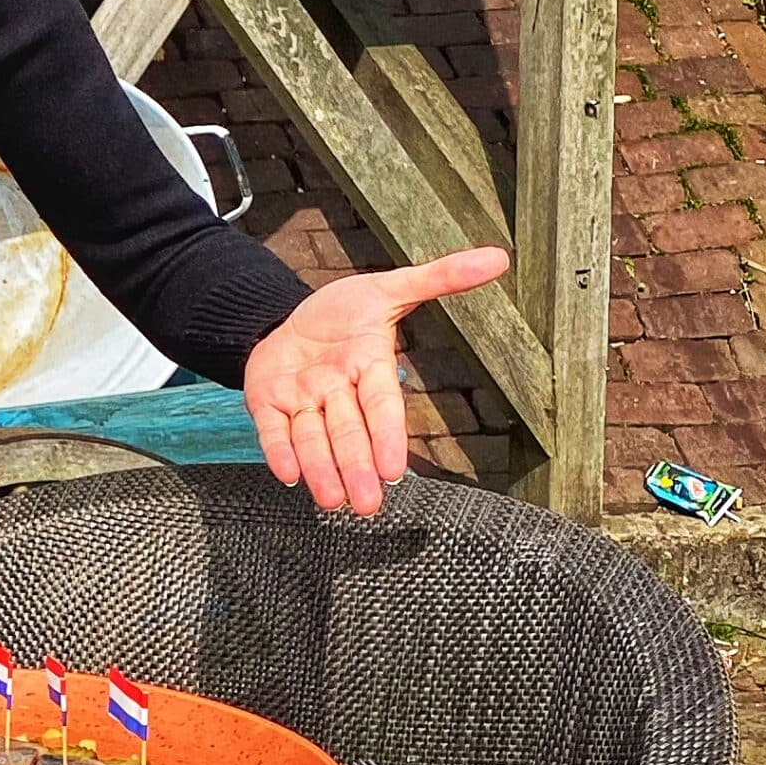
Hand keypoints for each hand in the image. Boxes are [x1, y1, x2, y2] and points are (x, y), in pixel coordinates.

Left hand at [243, 244, 511, 516]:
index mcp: (370, 366)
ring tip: (331, 501)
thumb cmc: (343, 311)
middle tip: (367, 506)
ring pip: (313, 438)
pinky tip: (288, 475)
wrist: (286, 315)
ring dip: (321, 469)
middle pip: (349, 432)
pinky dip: (279, 451)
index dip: (388, 436)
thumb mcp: (387, 287)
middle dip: (357, 467)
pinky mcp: (268, 403)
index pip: (383, 405)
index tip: (396, 471)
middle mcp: (338, 391)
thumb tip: (497, 258)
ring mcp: (302, 400)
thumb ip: (438, 278)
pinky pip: (273, 430)